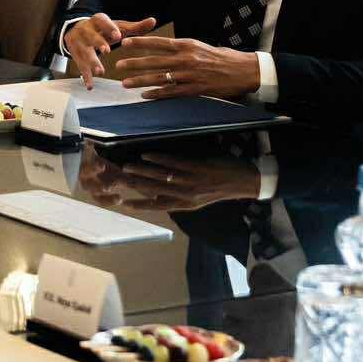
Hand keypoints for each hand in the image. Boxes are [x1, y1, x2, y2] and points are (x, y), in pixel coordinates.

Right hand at [63, 15, 158, 87]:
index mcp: (97, 21)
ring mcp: (78, 43)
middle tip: (107, 51)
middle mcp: (85, 30)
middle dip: (98, 43)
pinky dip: (86, 76)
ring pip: (85, 52)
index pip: (102, 21)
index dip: (109, 28)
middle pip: (91, 36)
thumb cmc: (104, 29)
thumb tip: (153, 21)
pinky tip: (91, 86)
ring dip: (92, 62)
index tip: (118, 36)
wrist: (75, 29)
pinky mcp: (75, 54)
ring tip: (101, 72)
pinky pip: (80, 66)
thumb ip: (135, 26)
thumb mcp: (117, 26)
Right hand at [80, 149, 261, 212]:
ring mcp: (192, 182)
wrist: (243, 181)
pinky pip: (174, 164)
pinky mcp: (198, 169)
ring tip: (126, 167)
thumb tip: (158, 195)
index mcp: (187, 205)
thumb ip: (179, 197)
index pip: (159, 206)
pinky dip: (159, 159)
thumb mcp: (198, 199)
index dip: (141, 205)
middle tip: (118, 179)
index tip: (124, 204)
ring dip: (143, 172)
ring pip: (162, 177)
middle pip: (156, 191)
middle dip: (136, 185)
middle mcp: (187, 196)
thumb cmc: (219, 189)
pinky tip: (146, 155)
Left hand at [112, 35, 261, 100]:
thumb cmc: (225, 58)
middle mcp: (186, 58)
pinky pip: (172, 92)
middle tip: (118, 65)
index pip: (158, 43)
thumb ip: (185, 49)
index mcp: (188, 45)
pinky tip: (145, 96)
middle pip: (154, 61)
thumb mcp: (203, 47)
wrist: (246, 71)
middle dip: (134, 63)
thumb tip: (170, 49)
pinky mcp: (196, 89)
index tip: (125, 42)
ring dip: (140, 80)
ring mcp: (190, 75)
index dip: (140, 43)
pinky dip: (157, 94)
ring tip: (125, 83)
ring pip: (160, 78)